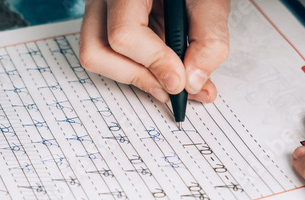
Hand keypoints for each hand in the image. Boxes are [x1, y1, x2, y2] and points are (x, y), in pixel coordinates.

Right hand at [79, 0, 229, 103]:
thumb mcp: (210, 1)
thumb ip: (208, 39)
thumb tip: (193, 82)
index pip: (124, 33)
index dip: (153, 62)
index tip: (179, 80)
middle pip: (96, 52)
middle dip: (137, 77)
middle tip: (172, 86)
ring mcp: (97, 11)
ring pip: (95, 58)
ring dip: (133, 77)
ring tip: (167, 82)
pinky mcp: (103, 25)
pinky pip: (107, 56)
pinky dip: (135, 70)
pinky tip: (160, 71)